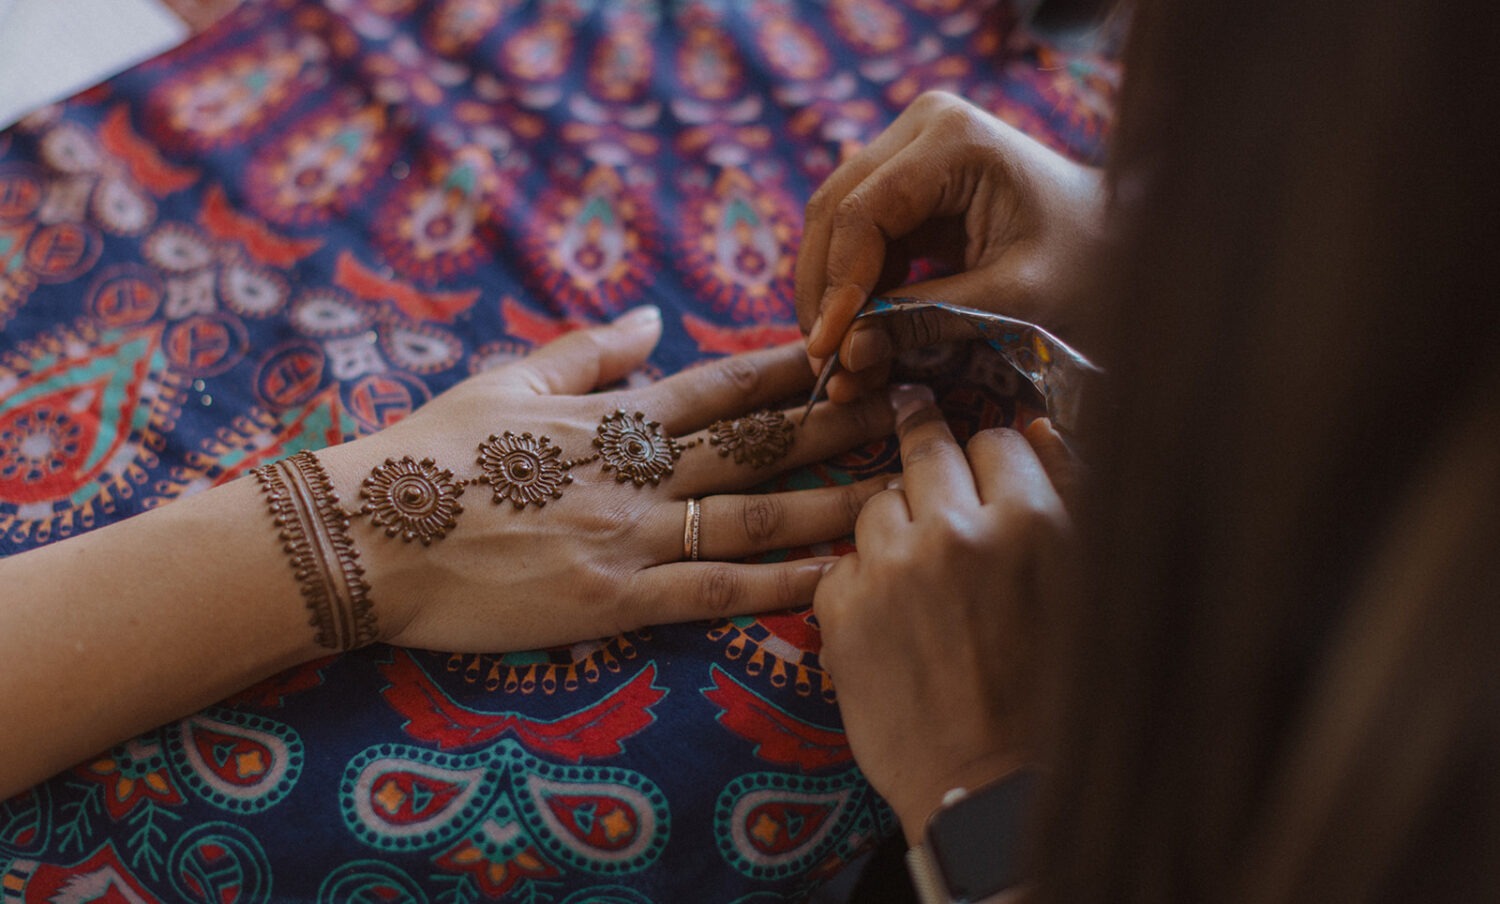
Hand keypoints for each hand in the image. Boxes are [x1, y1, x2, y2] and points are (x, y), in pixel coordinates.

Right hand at [318, 306, 894, 652]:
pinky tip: (841, 577)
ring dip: (840, 497)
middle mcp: (637, 468)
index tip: (864, 350)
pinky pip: (714, 592)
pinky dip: (781, 586)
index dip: (804, 367)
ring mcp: (630, 534)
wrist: (365, 536)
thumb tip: (650, 318)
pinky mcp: (613, 598)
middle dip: (849, 422)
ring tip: (911, 488)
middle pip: (765, 442)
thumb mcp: (505, 379)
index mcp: (614, 413)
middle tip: (921, 407)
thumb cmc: (427, 453)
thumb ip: (587, 349)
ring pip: (758, 513)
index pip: (729, 383)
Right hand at [795, 91, 1104, 401]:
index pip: (862, 213)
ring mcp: (910, 151)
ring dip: (833, 295)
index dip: (837, 285)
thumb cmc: (1090, 261)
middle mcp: (920, 129)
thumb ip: (925, 321)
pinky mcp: (909, 185)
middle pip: (833, 212)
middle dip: (824, 291)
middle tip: (824, 363)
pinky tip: (861, 339)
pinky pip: (861, 240)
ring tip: (840, 362)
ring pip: (836, 227)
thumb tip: (846, 354)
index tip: (829, 349)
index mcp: (951, 138)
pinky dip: (855, 292)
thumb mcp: (1012, 298)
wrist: (1127, 239)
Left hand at [812, 386, 1075, 842]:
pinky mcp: (841, 609)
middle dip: (932, 455)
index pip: (998, 439)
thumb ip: (1068, 499)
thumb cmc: (1059, 697)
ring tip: (921, 576)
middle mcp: (956, 531)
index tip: (988, 474)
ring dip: (897, 525)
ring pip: (878, 501)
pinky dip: (862, 582)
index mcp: (1032, 521)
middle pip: (928, 450)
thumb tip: (1036, 430)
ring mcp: (891, 568)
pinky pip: (843, 562)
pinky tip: (891, 620)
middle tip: (928, 455)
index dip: (995, 459)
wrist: (992, 792)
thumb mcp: (1091, 589)